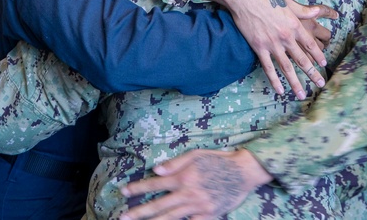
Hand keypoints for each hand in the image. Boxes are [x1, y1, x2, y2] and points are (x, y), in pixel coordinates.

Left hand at [120, 149, 271, 219]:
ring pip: (171, 218)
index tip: (124, 191)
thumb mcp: (196, 154)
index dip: (138, 188)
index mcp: (183, 177)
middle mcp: (188, 194)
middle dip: (139, 212)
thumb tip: (156, 170)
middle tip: (123, 217)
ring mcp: (198, 207)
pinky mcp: (209, 216)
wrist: (243, 172)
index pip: (155, 184)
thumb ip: (175, 163)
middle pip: (159, 206)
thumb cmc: (218, 160)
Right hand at [201, 0, 336, 98]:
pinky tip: (279, 90)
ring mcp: (272, 44)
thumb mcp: (288, 1)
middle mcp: (286, 37)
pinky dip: (274, 80)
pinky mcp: (259, 47)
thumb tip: (318, 11)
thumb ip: (304, 10)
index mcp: (295, 25)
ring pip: (287, 68)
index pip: (310, 45)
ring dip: (295, 83)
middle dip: (312, 74)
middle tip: (320, 84)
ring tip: (302, 94)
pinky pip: (268, 68)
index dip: (318, 56)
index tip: (323, 65)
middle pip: (302, 60)